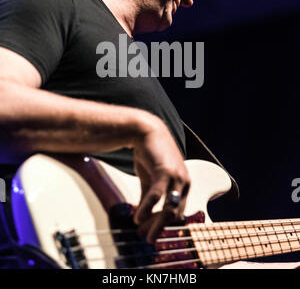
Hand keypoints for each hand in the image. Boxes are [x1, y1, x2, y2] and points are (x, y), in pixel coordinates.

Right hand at [132, 117, 189, 242]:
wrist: (145, 131)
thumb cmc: (149, 153)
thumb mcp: (150, 178)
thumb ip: (149, 196)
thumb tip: (142, 215)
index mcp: (183, 185)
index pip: (178, 212)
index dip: (164, 225)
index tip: (150, 233)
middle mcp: (184, 182)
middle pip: (175, 214)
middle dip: (160, 228)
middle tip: (146, 238)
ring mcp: (177, 177)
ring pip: (168, 208)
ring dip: (155, 223)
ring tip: (141, 231)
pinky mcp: (165, 172)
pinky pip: (156, 196)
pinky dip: (147, 208)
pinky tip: (138, 217)